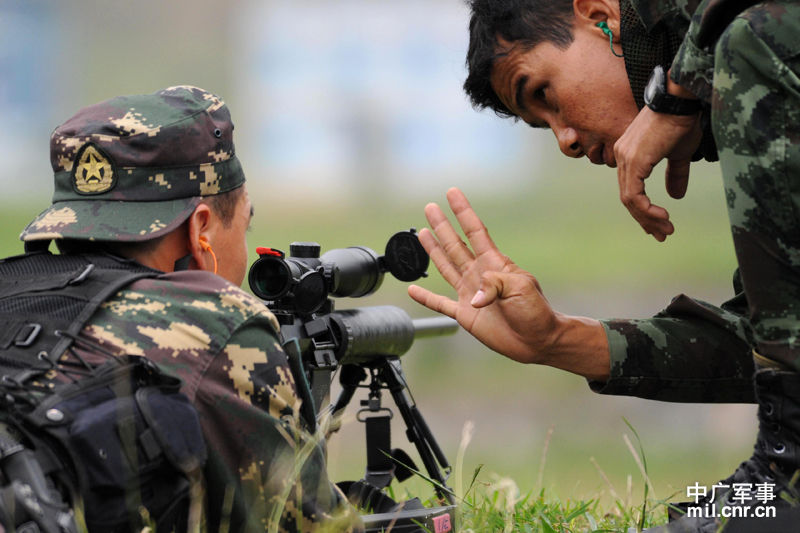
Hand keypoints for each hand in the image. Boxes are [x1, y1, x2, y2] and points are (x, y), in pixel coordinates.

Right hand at [408, 188, 561, 363]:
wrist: (537, 340)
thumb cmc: (536, 312)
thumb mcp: (521, 289)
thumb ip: (494, 284)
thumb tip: (472, 296)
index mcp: (495, 264)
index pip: (475, 231)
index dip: (463, 211)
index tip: (452, 193)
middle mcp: (479, 275)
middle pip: (455, 244)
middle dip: (442, 225)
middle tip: (430, 207)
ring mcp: (470, 293)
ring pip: (446, 266)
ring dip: (434, 250)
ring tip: (422, 233)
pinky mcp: (465, 314)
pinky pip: (440, 304)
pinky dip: (426, 298)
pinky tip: (413, 290)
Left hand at [613, 105, 700, 240]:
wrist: (682, 100)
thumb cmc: (683, 120)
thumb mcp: (680, 153)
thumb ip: (675, 174)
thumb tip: (675, 195)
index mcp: (629, 154)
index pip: (630, 189)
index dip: (643, 209)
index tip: (658, 224)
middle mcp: (621, 156)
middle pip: (627, 197)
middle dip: (645, 219)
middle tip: (661, 235)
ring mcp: (625, 158)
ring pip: (629, 199)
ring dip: (647, 218)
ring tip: (665, 230)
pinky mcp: (633, 161)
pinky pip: (633, 195)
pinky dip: (646, 209)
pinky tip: (661, 217)